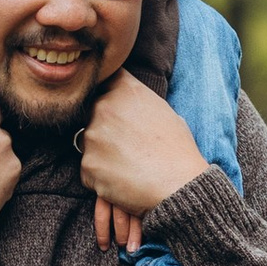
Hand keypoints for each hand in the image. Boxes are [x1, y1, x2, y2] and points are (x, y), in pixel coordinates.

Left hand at [78, 71, 208, 236]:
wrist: (179, 186)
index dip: (107, 92)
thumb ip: (140, 102)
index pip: (104, 79)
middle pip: (92, 112)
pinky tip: (122, 179)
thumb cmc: (178, 151)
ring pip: (88, 142)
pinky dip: (101, 175)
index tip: (115, 104)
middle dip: (104, 126)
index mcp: (125, 90)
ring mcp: (93, 136)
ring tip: (128, 164)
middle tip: (127, 144)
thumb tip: (130, 105)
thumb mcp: (166, 112)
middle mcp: (104, 107)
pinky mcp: (87, 164)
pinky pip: (88, 169)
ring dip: (101, 152)